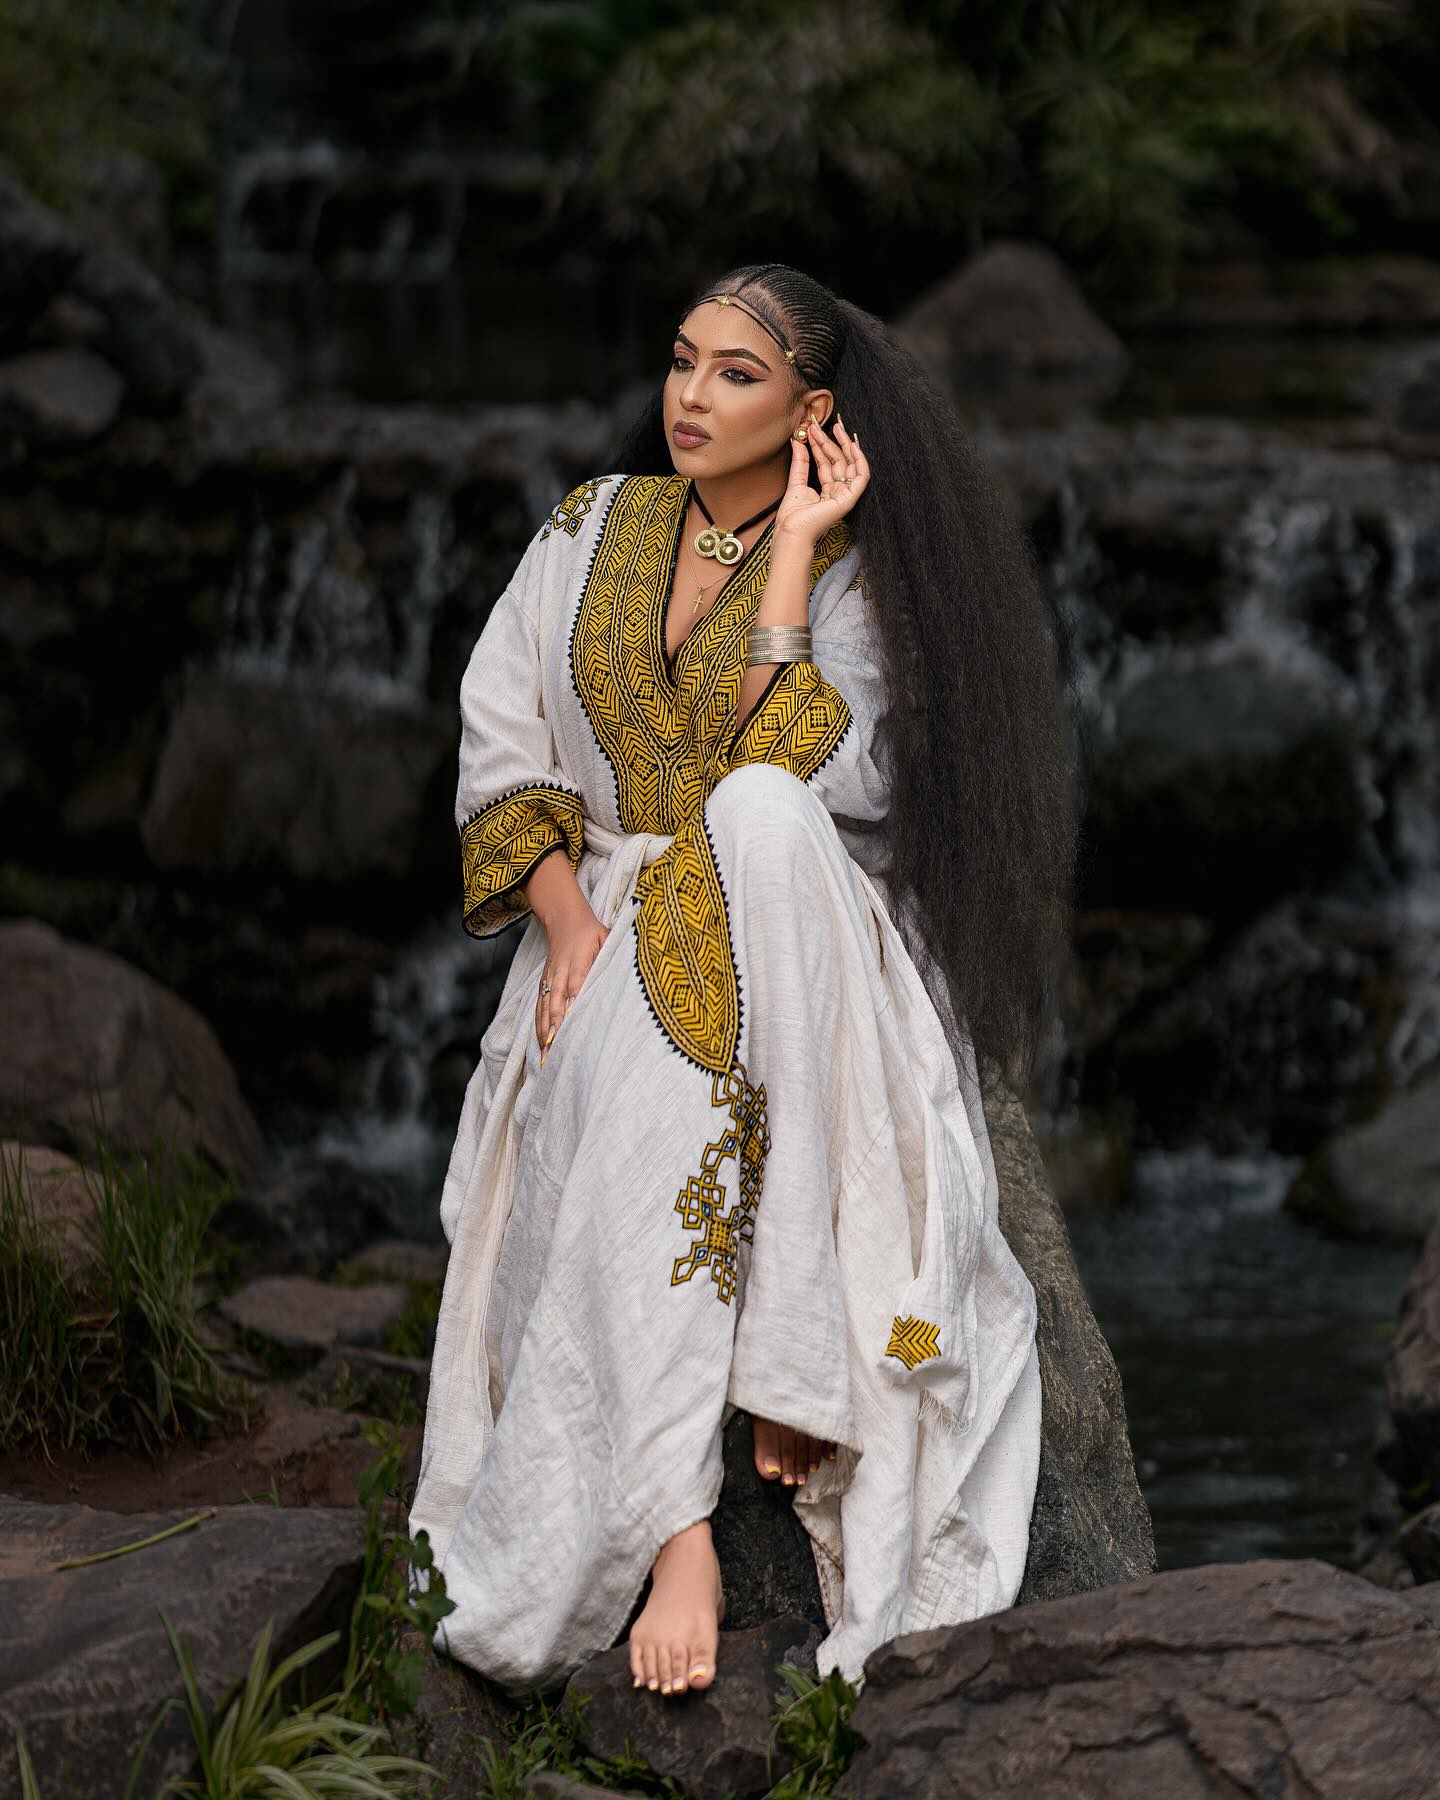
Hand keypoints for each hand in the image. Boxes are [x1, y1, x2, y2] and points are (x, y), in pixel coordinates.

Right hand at [535, 900, 607, 1061]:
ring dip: (544, 1030)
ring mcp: (550, 978)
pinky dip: (539, 1025)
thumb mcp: (606, 938)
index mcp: (579, 960)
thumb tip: (620, 974)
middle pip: (556, 1000)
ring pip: (545, 1007)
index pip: (576, 982)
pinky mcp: (544, 983)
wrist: (565, 919)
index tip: (572, 1018)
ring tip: (546, 1053)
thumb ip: (610, 955)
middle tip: (555, 1046)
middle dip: (555, 1024)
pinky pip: (539, 1006)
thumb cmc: (590, 932)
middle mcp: (560, 972)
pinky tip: (541, 1043)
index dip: (573, 1000)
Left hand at [774, 415, 869, 547]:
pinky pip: (861, 476)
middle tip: (821, 424)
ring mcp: (846, 496)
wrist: (791, 532)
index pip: (827, 463)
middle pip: (839, 462)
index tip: (811, 429)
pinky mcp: (850, 499)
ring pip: (850, 465)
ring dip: (845, 445)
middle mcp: (838, 493)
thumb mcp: (796, 482)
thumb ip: (800, 461)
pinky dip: (859, 460)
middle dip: (831, 441)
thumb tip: (797, 440)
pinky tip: (852, 444)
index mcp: (827, 491)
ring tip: (836, 428)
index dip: (820, 445)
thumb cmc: (792, 517)